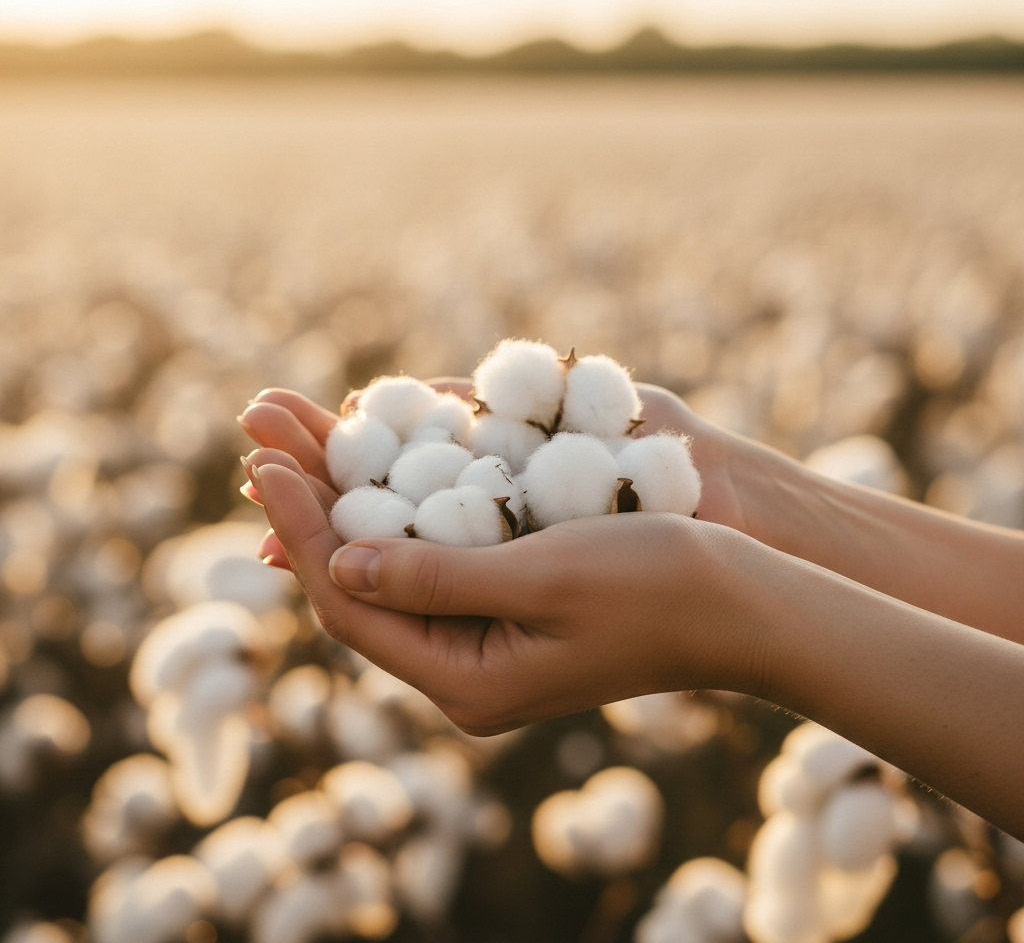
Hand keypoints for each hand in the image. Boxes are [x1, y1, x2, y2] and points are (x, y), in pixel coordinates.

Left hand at [248, 458, 759, 732]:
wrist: (743, 604)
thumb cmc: (658, 584)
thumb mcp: (542, 576)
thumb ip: (435, 576)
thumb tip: (335, 565)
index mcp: (467, 683)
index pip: (349, 604)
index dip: (300, 528)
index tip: (266, 459)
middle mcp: (464, 673)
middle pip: (356, 582)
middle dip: (310, 499)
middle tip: (263, 423)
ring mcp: (486, 644)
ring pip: (387, 566)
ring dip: (344, 495)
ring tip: (298, 431)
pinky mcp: (508, 612)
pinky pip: (430, 558)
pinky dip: (396, 507)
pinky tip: (370, 461)